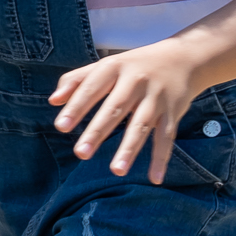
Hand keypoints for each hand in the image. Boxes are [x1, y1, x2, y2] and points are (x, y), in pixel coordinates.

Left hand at [46, 41, 208, 183]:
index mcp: (114, 67)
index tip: (61, 127)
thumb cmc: (134, 66)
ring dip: (129, 148)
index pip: (91, 88)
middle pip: (115, 108)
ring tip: (116, 171)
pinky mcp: (173, 112)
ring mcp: (156, 97)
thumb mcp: (106, 65)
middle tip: (81, 153)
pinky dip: (161, 158)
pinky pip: (167, 137)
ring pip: (142, 125)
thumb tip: (53, 100)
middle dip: (98, 131)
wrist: (183, 58)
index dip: (76, 107)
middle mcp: (136, 81)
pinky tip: (154, 178)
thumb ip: (77, 80)